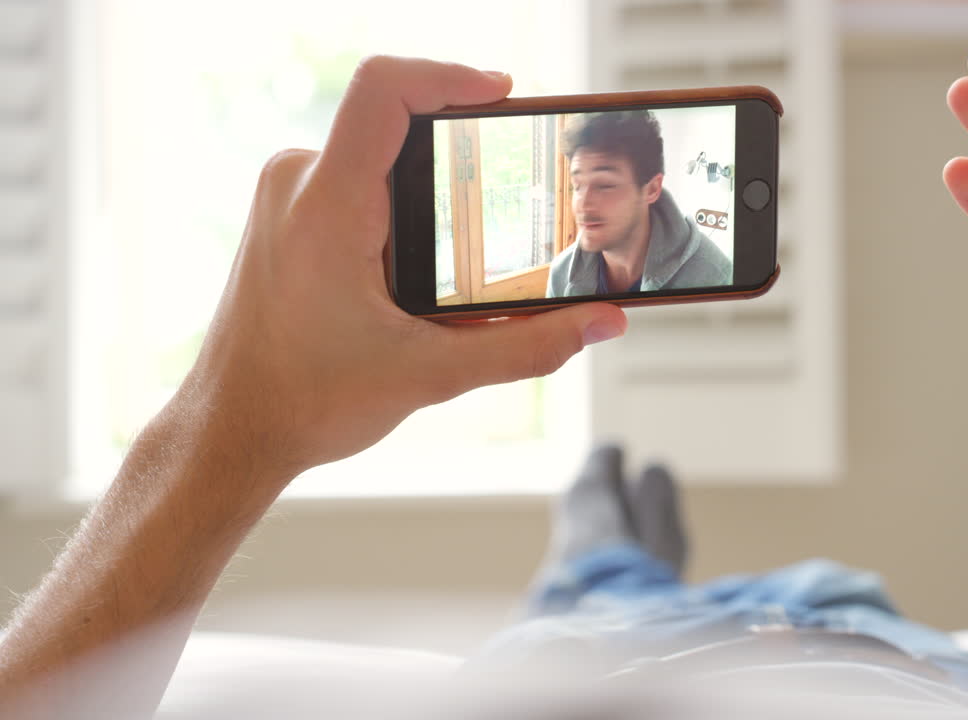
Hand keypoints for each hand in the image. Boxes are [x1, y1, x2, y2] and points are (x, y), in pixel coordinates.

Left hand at [184, 56, 626, 479]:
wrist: (232, 429)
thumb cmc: (303, 400)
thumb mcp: (432, 376)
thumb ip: (528, 347)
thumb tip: (600, 322)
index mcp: (327, 206)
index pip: (385, 89)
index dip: (452, 76)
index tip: (504, 95)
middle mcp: (298, 184)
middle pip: (399, 126)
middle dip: (460, 161)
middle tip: (505, 205)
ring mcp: (289, 197)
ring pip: (383, 158)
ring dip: (432, 198)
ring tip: (458, 265)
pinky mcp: (290, 215)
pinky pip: (360, 182)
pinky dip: (405, 214)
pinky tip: (420, 277)